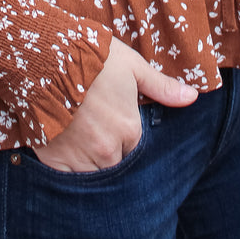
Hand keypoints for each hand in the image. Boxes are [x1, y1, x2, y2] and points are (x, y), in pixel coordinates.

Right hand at [32, 37, 197, 172]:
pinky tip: (65, 157)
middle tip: (95, 137)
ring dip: (90, 166)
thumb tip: (193, 97)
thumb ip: (162, 87)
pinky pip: (67, 181)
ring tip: (80, 147)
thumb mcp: (132, 66)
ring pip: (93, 178)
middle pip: (115, 166)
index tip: (112, 125)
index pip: (134, 148)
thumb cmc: (92, 58)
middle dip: (109, 155)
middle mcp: (108, 149)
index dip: (124, 138)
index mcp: (129, 129)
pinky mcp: (55, 162)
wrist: (46, 57)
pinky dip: (68, 176)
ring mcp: (80, 158)